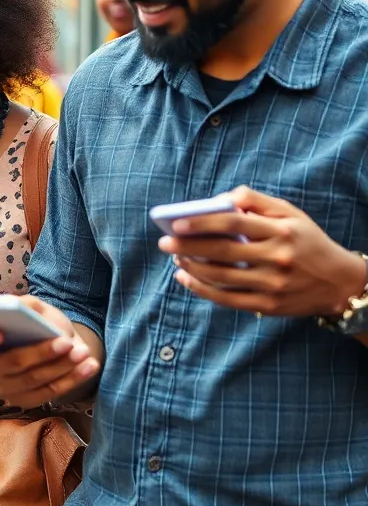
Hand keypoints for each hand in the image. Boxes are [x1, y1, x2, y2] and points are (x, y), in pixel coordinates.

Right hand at [0, 296, 98, 408]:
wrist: (25, 342)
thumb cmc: (22, 321)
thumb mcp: (24, 306)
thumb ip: (27, 307)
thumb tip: (39, 320)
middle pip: (13, 363)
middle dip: (42, 353)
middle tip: (67, 343)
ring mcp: (1, 388)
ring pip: (34, 380)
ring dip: (63, 367)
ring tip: (84, 353)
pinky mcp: (21, 400)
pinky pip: (48, 393)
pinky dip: (71, 380)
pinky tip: (89, 367)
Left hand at [159, 186, 365, 318]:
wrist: (340, 283)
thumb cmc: (306, 241)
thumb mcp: (290, 214)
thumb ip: (255, 202)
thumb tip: (219, 199)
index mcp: (282, 231)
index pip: (234, 224)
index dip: (202, 222)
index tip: (176, 222)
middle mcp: (278, 258)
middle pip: (223, 251)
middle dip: (188, 246)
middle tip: (164, 242)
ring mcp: (273, 285)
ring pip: (221, 276)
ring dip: (192, 267)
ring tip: (176, 258)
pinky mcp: (268, 306)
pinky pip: (227, 299)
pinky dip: (201, 289)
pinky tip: (185, 278)